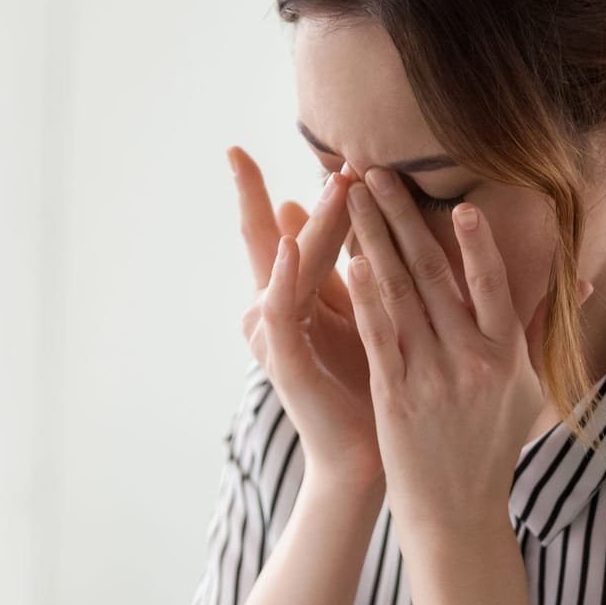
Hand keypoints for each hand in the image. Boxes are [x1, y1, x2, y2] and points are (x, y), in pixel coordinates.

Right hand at [229, 145, 382, 484]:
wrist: (367, 456)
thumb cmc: (369, 384)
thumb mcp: (363, 313)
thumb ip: (353, 268)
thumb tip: (357, 217)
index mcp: (291, 298)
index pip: (276, 232)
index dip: (255, 191)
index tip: (236, 148)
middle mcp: (271, 312)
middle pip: (269, 240)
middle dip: (263, 195)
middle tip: (265, 152)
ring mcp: (274, 337)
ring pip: (284, 266)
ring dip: (308, 222)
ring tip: (330, 183)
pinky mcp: (285, 361)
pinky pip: (280, 311)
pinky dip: (284, 276)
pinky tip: (292, 244)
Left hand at [341, 167, 593, 536]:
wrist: (456, 511)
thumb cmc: (492, 447)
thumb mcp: (529, 390)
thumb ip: (541, 331)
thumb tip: (582, 283)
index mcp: (508, 355)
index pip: (492, 286)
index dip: (477, 244)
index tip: (460, 202)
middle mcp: (472, 361)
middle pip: (434, 276)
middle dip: (402, 219)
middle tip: (376, 173)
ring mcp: (432, 378)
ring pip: (401, 296)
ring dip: (374, 241)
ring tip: (352, 200)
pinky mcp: (395, 397)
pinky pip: (380, 338)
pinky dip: (365, 299)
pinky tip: (349, 263)